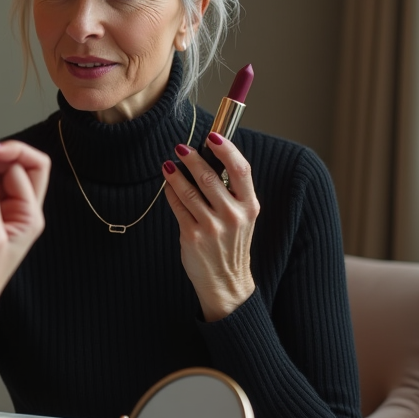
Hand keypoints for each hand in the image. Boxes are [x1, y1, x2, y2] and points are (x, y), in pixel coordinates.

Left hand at [162, 133, 259, 321]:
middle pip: (209, 176)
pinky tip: (168, 185)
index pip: (242, 170)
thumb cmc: (232, 243)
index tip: (213, 135)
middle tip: (180, 147)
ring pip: (188, 190)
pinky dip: (170, 192)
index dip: (227, 149)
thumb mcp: (243, 216)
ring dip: (175, 174)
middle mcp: (233, 215)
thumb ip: (232, 191)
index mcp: (250, 206)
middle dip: (192, 157)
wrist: (226, 281)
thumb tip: (210, 157)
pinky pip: (177, 206)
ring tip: (169, 164)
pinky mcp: (192, 236)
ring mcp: (212, 227)